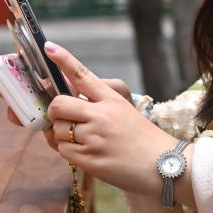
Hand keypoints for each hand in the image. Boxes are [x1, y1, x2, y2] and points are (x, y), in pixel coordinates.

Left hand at [0, 54, 133, 150]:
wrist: (163, 165)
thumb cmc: (140, 137)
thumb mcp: (122, 109)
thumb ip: (95, 100)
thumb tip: (65, 91)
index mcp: (111, 99)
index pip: (82, 75)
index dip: (63, 60)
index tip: (48, 47)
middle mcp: (101, 115)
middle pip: (59, 104)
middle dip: (54, 112)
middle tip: (61, 118)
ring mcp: (95, 138)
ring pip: (58, 129)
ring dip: (61, 134)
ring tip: (80, 139)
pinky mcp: (90, 159)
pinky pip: (63, 150)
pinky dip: (67, 150)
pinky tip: (83, 151)